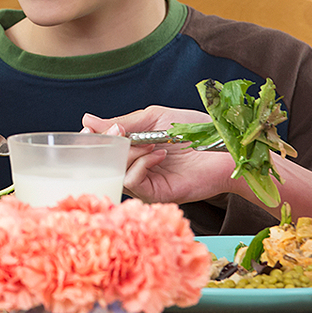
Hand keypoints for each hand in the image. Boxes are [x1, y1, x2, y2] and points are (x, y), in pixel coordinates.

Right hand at [82, 108, 233, 204]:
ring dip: (127, 154)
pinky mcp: (155, 193)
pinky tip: (158, 155)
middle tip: (119, 131)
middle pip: (104, 161)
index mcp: (133, 147)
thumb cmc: (196, 131)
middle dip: (109, 144)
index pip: (101, 147)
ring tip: (149, 144)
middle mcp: (135, 165)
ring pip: (115, 172)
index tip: (91, 128)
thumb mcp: (155, 118)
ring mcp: (145, 181)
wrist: (224, 149)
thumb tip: (87, 119)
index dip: (93, 138)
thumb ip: (124, 121)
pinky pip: (132, 183)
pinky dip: (139, 166)